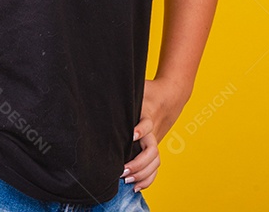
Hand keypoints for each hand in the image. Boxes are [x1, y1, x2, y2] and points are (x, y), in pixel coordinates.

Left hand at [122, 77, 189, 192]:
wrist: (170, 95)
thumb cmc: (148, 90)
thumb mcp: (135, 86)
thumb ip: (120, 87)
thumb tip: (98, 81)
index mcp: (147, 115)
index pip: (146, 124)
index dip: (140, 130)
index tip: (131, 134)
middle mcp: (153, 130)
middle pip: (151, 150)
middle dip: (138, 162)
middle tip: (121, 169)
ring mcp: (155, 140)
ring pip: (155, 161)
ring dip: (142, 173)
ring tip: (125, 180)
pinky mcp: (155, 147)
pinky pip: (155, 167)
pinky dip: (148, 179)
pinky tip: (136, 187)